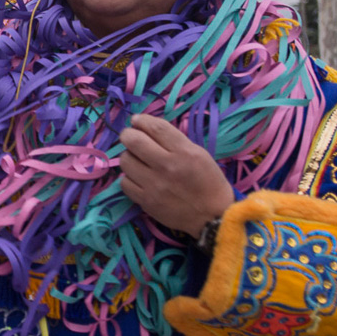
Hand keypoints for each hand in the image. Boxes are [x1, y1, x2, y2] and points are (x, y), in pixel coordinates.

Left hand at [118, 114, 234, 235]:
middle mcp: (167, 166)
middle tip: (130, 137)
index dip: (142, 120)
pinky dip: (128, 177)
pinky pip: (124, 183)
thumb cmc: (208, 182)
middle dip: (128, 134)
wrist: (211, 215)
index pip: (156, 127)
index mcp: (185, 152)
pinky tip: (138, 178)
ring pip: (125, 161)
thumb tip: (145, 127)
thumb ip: (173, 141)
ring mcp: (154, 185)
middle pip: (134, 141)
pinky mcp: (146, 201)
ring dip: (129, 157)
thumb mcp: (198, 154)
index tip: (137, 120)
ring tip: (138, 160)